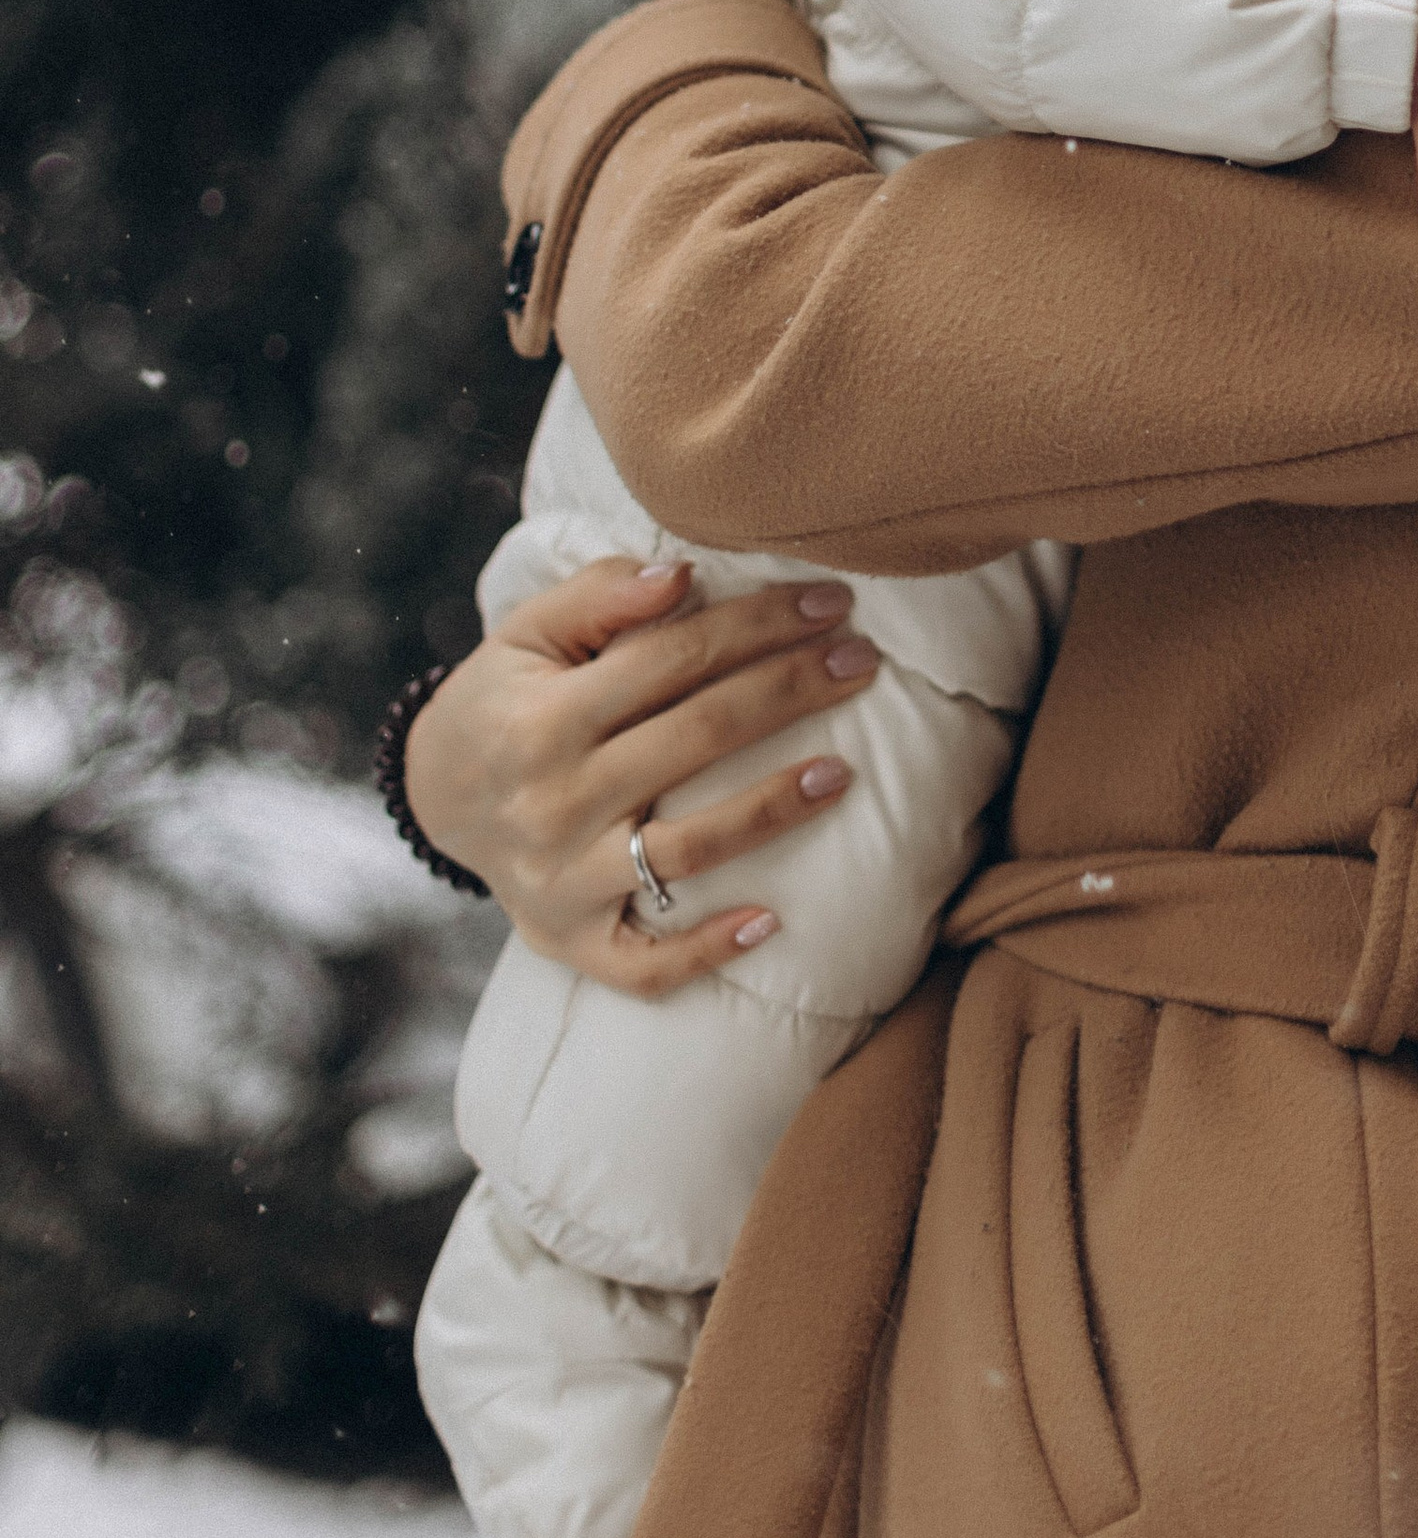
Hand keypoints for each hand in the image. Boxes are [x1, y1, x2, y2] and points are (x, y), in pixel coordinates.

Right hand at [403, 557, 878, 993]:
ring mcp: (562, 880)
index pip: (674, 659)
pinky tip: (772, 920)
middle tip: (863, 661)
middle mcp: (553, 801)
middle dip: (791, 692)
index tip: (832, 602)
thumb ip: (600, 595)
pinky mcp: (569, 940)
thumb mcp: (528, 632)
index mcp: (543, 718)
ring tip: (842, 773)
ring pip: (688, 850)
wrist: (435, 796)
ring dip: (771, 810)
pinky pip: (645, 963)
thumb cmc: (504, 698)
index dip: (759, 624)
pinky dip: (706, 949)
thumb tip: (683, 575)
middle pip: (697, 738)